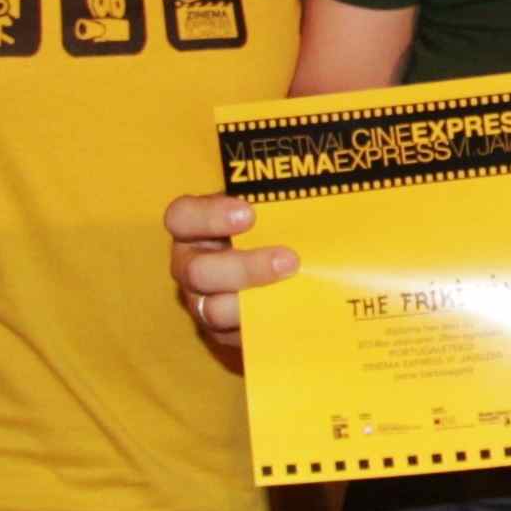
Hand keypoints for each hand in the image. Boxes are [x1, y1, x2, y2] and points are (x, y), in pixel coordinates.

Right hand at [162, 190, 299, 361]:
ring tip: (293, 292)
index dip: (209, 216)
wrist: (284, 266)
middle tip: (289, 261)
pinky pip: (235, 337)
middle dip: (244, 268)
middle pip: (198, 271)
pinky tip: (293, 316)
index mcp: (193, 226)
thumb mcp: (270, 204)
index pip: (182, 217)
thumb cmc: (273, 225)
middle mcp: (190, 265)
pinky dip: (263, 328)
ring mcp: (202, 302)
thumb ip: (281, 196)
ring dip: (252, 303)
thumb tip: (328, 173)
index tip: (249, 214)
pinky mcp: (221, 333)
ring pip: (213, 310)